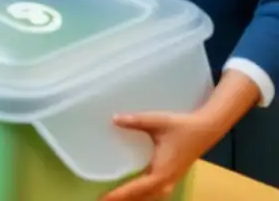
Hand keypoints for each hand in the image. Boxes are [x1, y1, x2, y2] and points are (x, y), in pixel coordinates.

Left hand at [101, 110, 217, 200]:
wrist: (206, 128)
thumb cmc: (182, 126)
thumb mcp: (157, 121)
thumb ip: (136, 121)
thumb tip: (114, 118)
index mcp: (162, 172)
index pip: (137, 189)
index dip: (120, 195)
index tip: (105, 199)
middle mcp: (166, 181)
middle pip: (143, 198)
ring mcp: (171, 180)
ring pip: (151, 198)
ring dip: (135, 200)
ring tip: (115, 200)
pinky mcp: (173, 176)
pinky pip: (156, 193)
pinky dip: (144, 196)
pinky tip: (136, 194)